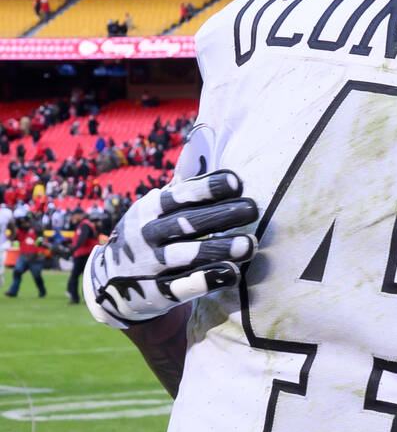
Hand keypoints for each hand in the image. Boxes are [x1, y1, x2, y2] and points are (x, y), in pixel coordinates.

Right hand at [84, 171, 258, 329]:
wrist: (108, 283)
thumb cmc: (150, 233)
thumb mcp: (156, 207)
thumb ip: (183, 184)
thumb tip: (204, 138)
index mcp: (152, 208)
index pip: (181, 195)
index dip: (208, 187)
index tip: (237, 182)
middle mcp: (149, 234)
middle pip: (187, 222)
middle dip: (221, 215)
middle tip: (253, 209)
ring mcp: (151, 265)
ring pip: (185, 255)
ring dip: (218, 249)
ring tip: (249, 245)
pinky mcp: (157, 293)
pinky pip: (182, 287)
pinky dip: (206, 280)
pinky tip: (231, 274)